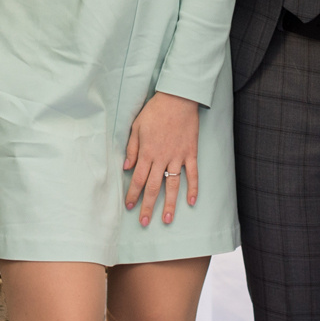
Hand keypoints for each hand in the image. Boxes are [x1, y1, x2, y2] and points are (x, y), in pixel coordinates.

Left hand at [122, 92, 201, 225]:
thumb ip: (132, 148)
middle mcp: (162, 158)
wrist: (178, 98)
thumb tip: (126, 168)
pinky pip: (193, 174)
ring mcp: (178, 157)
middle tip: (144, 222)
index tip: (129, 207)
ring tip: (166, 219)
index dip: (133, 194)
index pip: (139, 179)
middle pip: (154, 187)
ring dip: (170, 203)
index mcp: (147, 152)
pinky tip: (191, 202)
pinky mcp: (190, 153)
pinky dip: (193, 188)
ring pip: (173, 185)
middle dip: (148, 206)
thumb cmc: (155, 111)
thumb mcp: (137, 127)